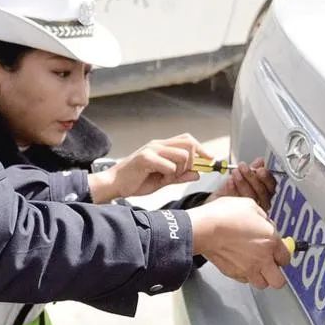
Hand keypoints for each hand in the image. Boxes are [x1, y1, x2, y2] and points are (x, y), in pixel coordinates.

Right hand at [87, 133, 209, 202]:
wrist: (114, 184)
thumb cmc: (135, 181)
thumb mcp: (162, 180)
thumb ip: (180, 176)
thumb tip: (198, 174)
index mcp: (162, 147)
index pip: (188, 140)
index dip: (202, 149)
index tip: (210, 160)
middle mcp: (158, 144)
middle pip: (189, 143)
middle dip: (193, 161)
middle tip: (183, 173)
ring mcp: (152, 149)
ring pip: (183, 156)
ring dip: (180, 170)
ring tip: (167, 177)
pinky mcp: (146, 158)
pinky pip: (170, 166)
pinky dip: (169, 175)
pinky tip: (158, 178)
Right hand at [189, 196, 289, 288]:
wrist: (203, 228)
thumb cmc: (223, 215)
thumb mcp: (249, 206)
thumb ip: (262, 218)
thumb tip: (264, 223)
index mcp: (270, 241)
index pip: (286, 257)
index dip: (282, 254)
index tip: (278, 252)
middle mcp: (262, 258)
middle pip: (279, 281)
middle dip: (276, 274)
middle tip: (271, 265)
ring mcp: (247, 269)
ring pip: (262, 284)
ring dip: (260, 277)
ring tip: (255, 266)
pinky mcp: (233, 273)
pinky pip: (244, 280)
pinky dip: (244, 275)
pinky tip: (240, 264)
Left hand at [209, 158, 276, 211]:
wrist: (217, 202)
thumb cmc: (232, 189)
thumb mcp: (243, 176)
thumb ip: (253, 169)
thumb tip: (261, 161)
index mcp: (266, 192)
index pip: (271, 185)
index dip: (266, 177)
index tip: (259, 169)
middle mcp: (261, 203)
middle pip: (262, 192)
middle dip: (252, 177)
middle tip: (243, 167)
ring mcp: (251, 211)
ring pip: (251, 197)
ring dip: (243, 182)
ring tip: (235, 172)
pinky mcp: (239, 215)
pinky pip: (238, 202)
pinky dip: (233, 190)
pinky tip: (230, 182)